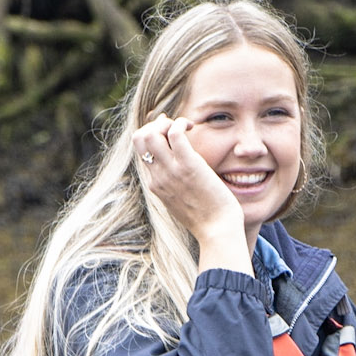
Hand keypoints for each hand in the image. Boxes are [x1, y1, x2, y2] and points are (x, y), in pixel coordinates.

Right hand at [131, 118, 250, 272]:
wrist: (217, 232)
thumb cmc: (206, 219)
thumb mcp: (181, 202)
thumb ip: (175, 187)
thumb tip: (181, 174)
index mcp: (155, 185)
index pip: (140, 152)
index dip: (151, 135)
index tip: (167, 132)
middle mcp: (158, 177)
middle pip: (138, 139)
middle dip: (154, 125)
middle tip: (173, 127)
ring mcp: (171, 171)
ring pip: (150, 133)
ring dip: (166, 122)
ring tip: (183, 126)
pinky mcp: (189, 165)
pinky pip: (175, 133)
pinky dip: (181, 123)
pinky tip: (192, 127)